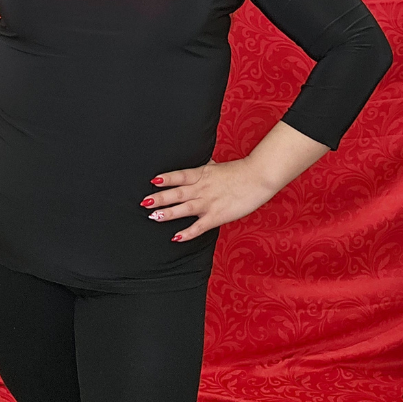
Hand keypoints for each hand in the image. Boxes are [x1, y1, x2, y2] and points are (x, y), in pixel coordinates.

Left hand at [141, 157, 274, 240]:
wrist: (258, 178)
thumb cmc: (239, 172)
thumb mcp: (216, 166)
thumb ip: (204, 168)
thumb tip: (197, 164)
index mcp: (202, 174)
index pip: (180, 176)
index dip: (166, 178)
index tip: (153, 181)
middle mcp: (202, 188)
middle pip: (177, 193)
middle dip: (160, 198)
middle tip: (144, 202)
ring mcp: (209, 203)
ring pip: (184, 209)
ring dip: (168, 213)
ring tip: (154, 216)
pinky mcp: (217, 216)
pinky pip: (199, 226)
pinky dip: (187, 233)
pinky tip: (176, 237)